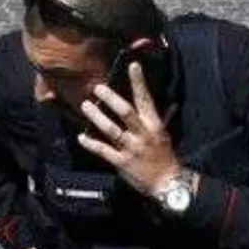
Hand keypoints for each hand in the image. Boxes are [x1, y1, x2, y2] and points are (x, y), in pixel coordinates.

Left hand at [76, 61, 184, 197]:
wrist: (167, 183)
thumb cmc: (165, 156)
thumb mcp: (163, 134)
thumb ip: (159, 117)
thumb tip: (164, 102)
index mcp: (154, 125)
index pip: (145, 99)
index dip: (139, 82)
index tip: (132, 65)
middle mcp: (142, 135)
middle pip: (125, 112)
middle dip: (111, 99)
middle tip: (98, 88)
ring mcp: (131, 149)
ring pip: (112, 130)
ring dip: (97, 117)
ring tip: (85, 106)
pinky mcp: (122, 163)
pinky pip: (104, 151)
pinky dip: (91, 144)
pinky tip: (81, 137)